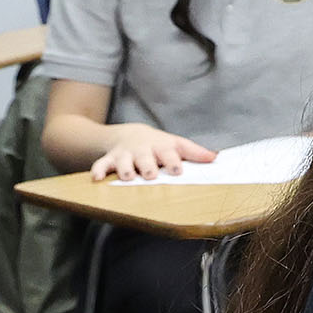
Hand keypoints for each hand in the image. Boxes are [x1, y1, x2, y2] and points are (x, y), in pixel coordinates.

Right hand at [89, 126, 216, 181]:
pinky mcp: (110, 159)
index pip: (169, 152)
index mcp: (161, 146)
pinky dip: (98, 170)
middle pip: (145, 157)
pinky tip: (96, 179)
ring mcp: (125, 154)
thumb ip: (195, 152)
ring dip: (125, 169)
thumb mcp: (176, 144)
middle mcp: (143, 150)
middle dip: (147, 166)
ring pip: (123, 162)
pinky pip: (101, 164)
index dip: (173, 161)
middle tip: (151, 174)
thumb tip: (216, 158)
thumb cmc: (158, 145)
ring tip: (128, 177)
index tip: (177, 170)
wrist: (129, 134)